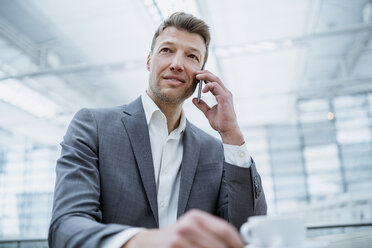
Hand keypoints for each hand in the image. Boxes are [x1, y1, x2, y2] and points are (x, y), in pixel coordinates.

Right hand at [123, 209, 243, 247]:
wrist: (147, 243)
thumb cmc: (174, 238)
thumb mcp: (193, 230)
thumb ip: (212, 235)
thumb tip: (238, 245)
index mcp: (197, 217)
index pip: (225, 230)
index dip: (238, 243)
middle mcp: (189, 225)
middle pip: (219, 245)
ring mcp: (179, 238)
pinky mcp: (172, 247)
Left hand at [192, 70, 243, 144]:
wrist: (227, 130)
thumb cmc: (221, 122)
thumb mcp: (208, 112)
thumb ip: (202, 105)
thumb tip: (194, 99)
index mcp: (222, 95)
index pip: (214, 81)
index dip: (205, 77)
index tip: (196, 76)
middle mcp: (225, 93)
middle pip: (215, 78)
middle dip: (205, 73)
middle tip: (195, 73)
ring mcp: (226, 95)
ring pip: (216, 80)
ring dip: (206, 76)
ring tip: (197, 77)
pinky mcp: (225, 98)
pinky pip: (216, 87)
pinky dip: (209, 86)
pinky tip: (202, 90)